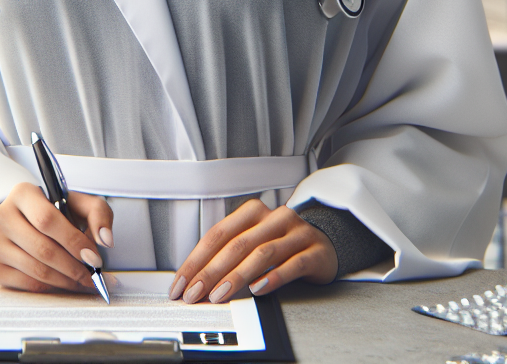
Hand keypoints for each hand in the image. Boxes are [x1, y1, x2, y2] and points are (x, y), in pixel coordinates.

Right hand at [0, 182, 113, 292]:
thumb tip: (104, 240)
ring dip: (65, 280)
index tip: (94, 257)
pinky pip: (26, 284)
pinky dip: (51, 288)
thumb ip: (98, 214)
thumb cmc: (56, 212)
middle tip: (93, 276)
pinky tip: (66, 284)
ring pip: (36, 269)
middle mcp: (2, 216)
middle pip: (42, 248)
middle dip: (73, 267)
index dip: (73, 241)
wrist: (28, 222)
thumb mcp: (79, 203)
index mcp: (22, 193)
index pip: (47, 219)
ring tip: (84, 282)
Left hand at [168, 199, 336, 304]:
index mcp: (253, 212)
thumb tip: (195, 280)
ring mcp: (296, 233)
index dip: (197, 259)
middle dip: (211, 271)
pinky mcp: (314, 251)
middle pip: (237, 244)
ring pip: (262, 253)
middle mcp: (274, 217)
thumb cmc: (282, 245)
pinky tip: (259, 289)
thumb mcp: (254, 242)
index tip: (182, 282)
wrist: (325, 245)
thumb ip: (228, 255)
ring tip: (220, 294)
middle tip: (195, 293)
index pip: (218, 234)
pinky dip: (273, 277)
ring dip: (237, 276)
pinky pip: (292, 264)